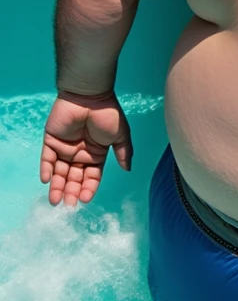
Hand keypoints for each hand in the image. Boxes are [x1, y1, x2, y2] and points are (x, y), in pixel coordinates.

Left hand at [40, 91, 131, 206]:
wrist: (89, 96)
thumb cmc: (107, 114)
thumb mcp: (121, 135)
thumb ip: (124, 153)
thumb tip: (128, 170)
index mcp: (96, 154)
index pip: (92, 177)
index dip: (88, 188)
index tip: (85, 200)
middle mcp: (80, 154)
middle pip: (74, 177)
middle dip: (71, 191)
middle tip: (68, 204)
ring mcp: (64, 148)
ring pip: (59, 171)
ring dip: (57, 186)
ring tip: (55, 200)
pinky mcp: (50, 140)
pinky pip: (46, 158)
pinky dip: (46, 169)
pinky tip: (47, 181)